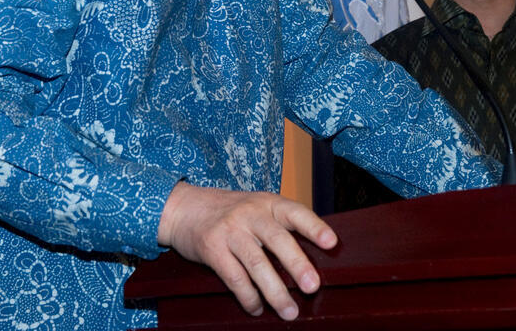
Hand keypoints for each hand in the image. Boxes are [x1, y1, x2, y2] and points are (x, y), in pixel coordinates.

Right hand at [157, 181, 337, 320]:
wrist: (184, 208)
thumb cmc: (229, 212)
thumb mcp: (256, 208)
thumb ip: (279, 225)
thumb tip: (311, 258)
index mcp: (267, 203)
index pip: (295, 213)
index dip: (314, 227)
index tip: (331, 243)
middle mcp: (250, 214)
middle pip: (277, 239)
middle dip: (296, 264)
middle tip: (312, 287)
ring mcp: (230, 231)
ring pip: (256, 263)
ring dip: (275, 291)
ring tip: (290, 311)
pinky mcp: (212, 249)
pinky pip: (234, 277)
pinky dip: (248, 296)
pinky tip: (257, 308)